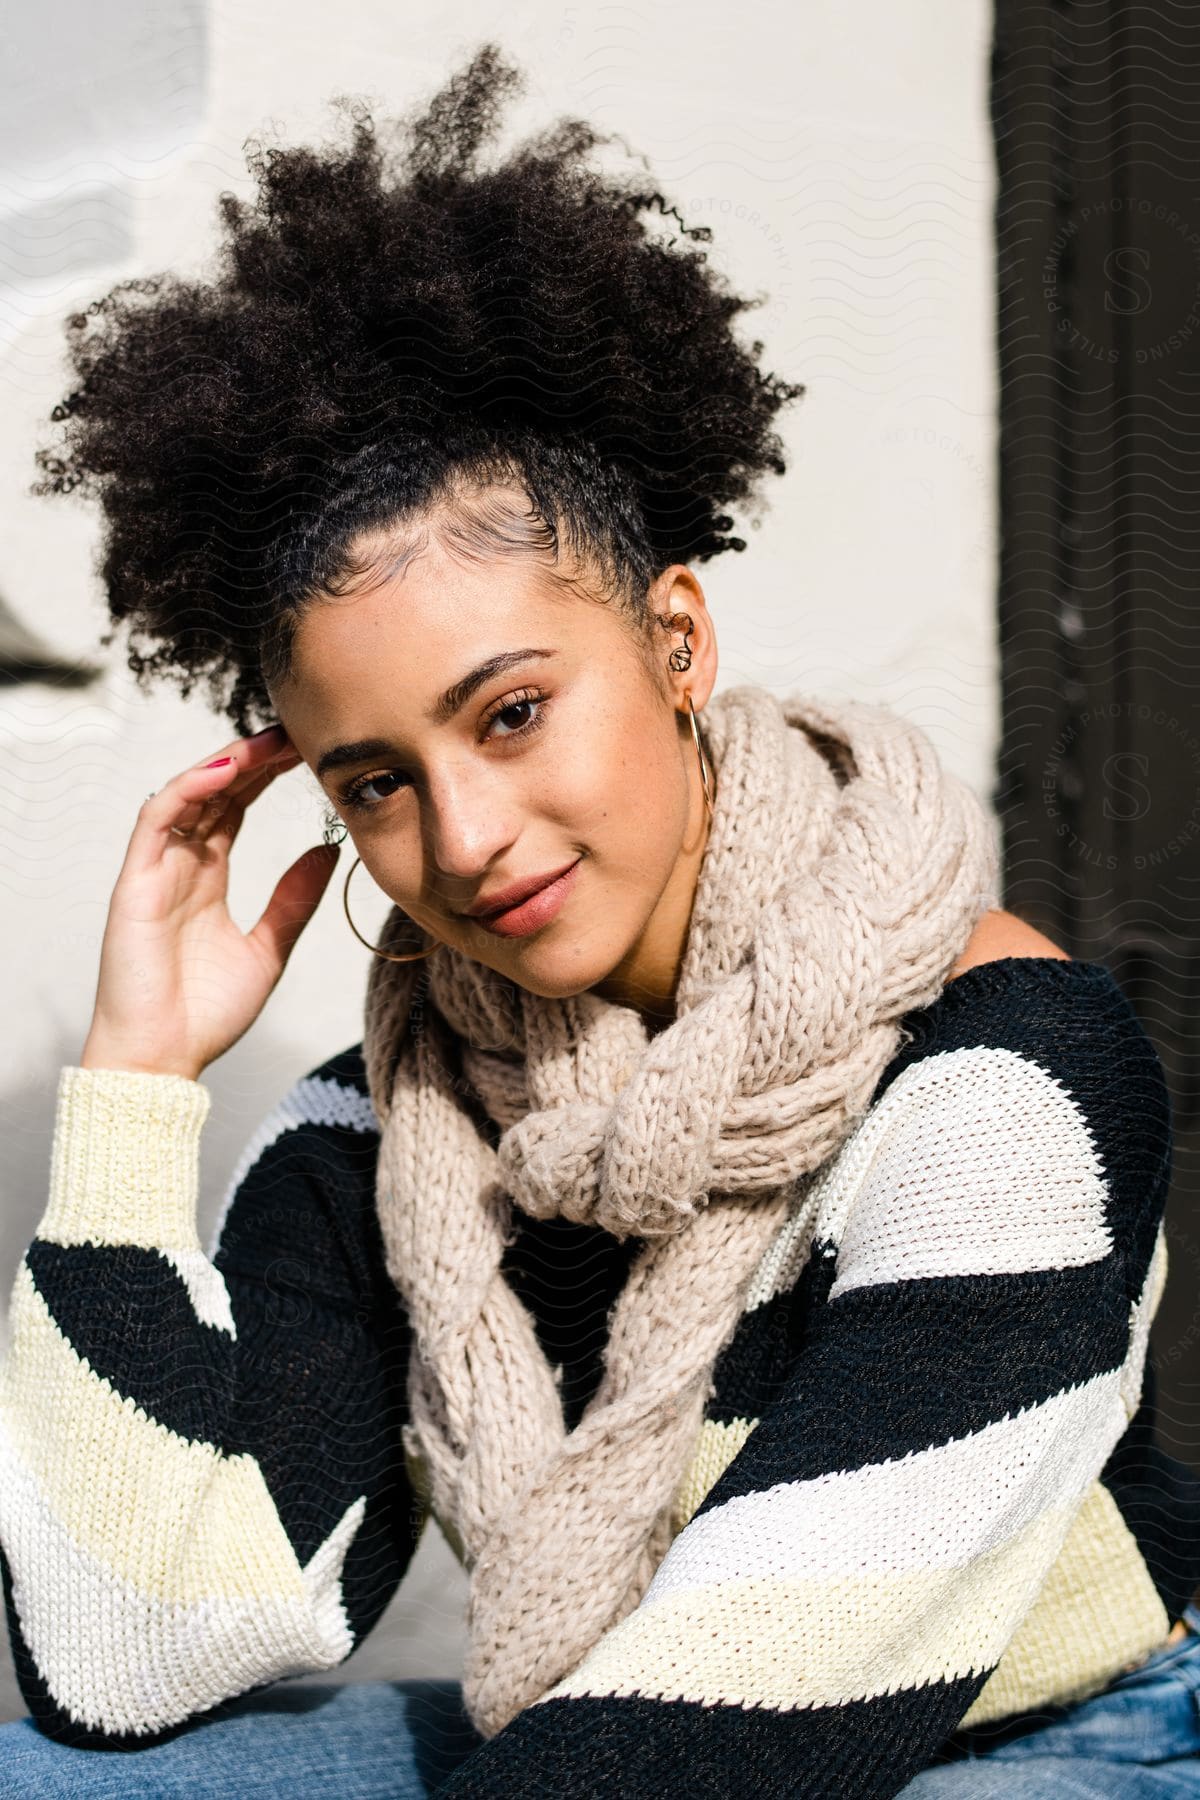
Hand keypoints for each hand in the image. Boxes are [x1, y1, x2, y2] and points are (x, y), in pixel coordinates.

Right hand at [80, 725, 340, 1081]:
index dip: (266, 775)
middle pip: (215, 793)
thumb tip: (327, 850)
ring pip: (187, 795)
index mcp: (206, 877)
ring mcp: (155, 871)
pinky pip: (157, 820)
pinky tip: (226, 770)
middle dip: (253, 758)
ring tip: (267, 741)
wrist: (164, 1059)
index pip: (236, 807)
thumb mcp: (268, 949)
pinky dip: (189, 789)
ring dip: (226, 764)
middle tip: (295, 730)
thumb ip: (293, 900)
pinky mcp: (135, 884)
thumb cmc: (206, 1014)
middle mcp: (178, 865)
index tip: (306, 751)